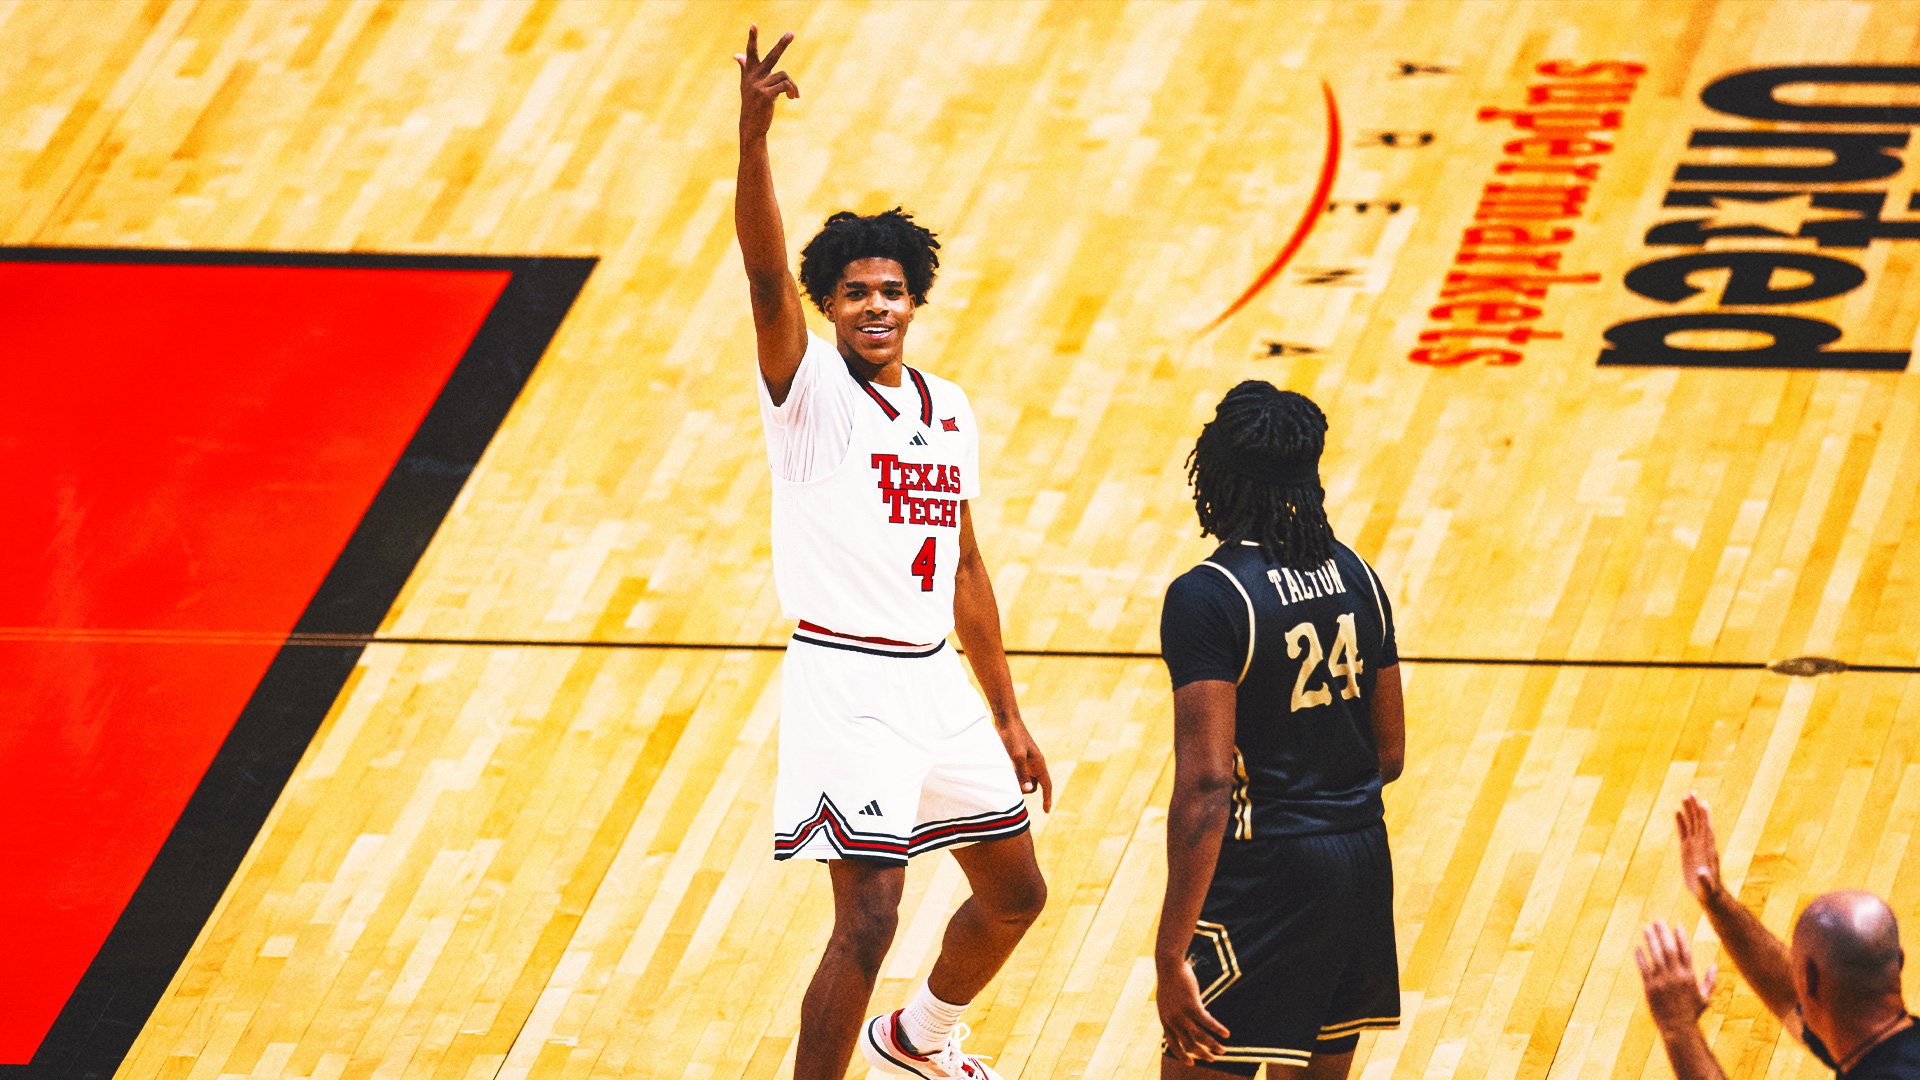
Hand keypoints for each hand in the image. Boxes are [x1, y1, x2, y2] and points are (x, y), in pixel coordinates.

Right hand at [735, 25, 797, 140]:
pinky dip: (792, 90)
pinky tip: (792, 98)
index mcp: (749, 73)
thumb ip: (745, 68)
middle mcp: (753, 77)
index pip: (751, 52)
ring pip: (784, 75)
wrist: (751, 126)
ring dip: (792, 85)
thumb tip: (737, 55)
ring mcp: (759, 85)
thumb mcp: (747, 85)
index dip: (752, 38)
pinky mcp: (766, 94)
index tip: (754, 25)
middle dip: (782, 44)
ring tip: (793, 95)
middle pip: (771, 57)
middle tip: (791, 34)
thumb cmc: (752, 104)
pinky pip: (785, 85)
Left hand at [995, 714, 1053, 812]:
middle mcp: (1035, 764)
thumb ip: (1021, 773)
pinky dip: (1012, 777)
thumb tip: (1029, 790)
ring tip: (1004, 774)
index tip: (1047, 811)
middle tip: (1010, 782)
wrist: (1006, 720)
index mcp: (1039, 763)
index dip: (1047, 799)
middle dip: (1024, 789)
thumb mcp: (1016, 756)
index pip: (1047, 785)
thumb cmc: (1012, 736)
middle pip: (1033, 786)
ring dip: (1016, 782)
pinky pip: (1018, 773)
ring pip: (1024, 780)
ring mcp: (1026, 761)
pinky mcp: (1018, 758)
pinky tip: (1002, 772)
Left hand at [1157, 957, 1230, 1062]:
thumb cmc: (1170, 979)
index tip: (1191, 1062)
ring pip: (1200, 1037)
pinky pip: (1208, 1023)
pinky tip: (1227, 1034)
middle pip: (1188, 1044)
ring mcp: (1182, 1014)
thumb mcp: (1170, 999)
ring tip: (1223, 1051)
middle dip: (1201, 1054)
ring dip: (1213, 1046)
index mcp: (1165, 1019)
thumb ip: (1179, 1011)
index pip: (1172, 1043)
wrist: (1169, 965)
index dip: (1182, 1055)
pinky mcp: (1193, 1006)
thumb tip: (1199, 1015)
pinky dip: (1218, 1029)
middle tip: (1212, 1059)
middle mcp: (1173, 1020)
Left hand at [1637, 921, 1717, 1035]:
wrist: (1677, 1029)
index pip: (1686, 951)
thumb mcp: (1704, 998)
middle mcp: (1676, 976)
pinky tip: (1637, 946)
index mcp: (1690, 976)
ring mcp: (1662, 981)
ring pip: (1656, 955)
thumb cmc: (1691, 1013)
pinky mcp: (1650, 987)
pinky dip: (1640, 956)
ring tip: (1646, 927)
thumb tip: (1715, 966)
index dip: (1681, 936)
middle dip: (1663, 932)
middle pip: (1669, 948)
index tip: (1676, 923)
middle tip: (1657, 919)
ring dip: (1650, 939)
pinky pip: (1644, 968)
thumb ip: (1710, 981)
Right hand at [1677, 794, 1725, 906]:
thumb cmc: (1708, 891)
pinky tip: (1677, 812)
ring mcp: (1694, 846)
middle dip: (1695, 808)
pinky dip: (1681, 821)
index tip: (1702, 803)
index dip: (1704, 817)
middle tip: (1691, 793)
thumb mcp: (1706, 886)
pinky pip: (1683, 832)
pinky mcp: (1687, 849)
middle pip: (1698, 822)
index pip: (1705, 829)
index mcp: (1707, 850)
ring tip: (1685, 797)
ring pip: (1691, 824)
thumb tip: (1701, 873)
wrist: (1709, 894)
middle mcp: (1702, 844)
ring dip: (1689, 811)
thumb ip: (1704, 880)